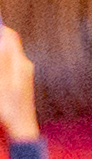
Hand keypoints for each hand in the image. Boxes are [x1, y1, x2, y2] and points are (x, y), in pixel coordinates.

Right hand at [0, 18, 29, 144]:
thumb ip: (2, 60)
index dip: (0, 29)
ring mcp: (22, 74)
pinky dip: (1, 64)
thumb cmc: (10, 109)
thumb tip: (4, 37)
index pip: (11, 37)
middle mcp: (24, 65)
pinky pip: (8, 67)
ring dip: (0, 52)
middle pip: (8, 45)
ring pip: (8, 56)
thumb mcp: (2, 84)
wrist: (21, 130)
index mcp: (20, 63)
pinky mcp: (19, 83)